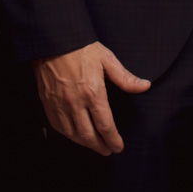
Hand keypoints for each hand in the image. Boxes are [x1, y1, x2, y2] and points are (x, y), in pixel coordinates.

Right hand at [33, 41, 150, 154]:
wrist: (53, 40)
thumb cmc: (82, 48)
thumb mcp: (107, 59)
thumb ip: (125, 77)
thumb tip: (144, 86)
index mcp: (92, 93)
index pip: (105, 125)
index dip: (113, 139)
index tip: (118, 147)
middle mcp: (75, 103)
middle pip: (88, 135)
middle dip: (100, 146)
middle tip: (107, 151)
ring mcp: (59, 104)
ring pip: (72, 134)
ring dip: (84, 143)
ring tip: (94, 145)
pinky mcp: (48, 103)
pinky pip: (57, 126)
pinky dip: (68, 135)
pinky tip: (75, 136)